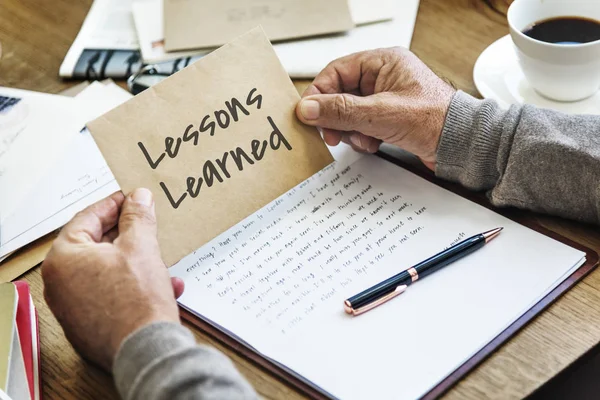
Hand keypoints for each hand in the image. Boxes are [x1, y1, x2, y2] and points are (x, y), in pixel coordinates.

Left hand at [42, 189, 183, 369]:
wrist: (145, 350)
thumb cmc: (136, 302)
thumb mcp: (141, 246)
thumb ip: (137, 217)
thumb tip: (138, 198)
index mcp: (63, 258)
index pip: (88, 217)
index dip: (116, 204)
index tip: (133, 198)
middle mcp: (60, 283)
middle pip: (96, 244)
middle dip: (128, 234)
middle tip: (147, 223)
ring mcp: (72, 305)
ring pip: (106, 269)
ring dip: (136, 260)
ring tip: (160, 257)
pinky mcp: (88, 323)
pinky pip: (110, 292)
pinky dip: (133, 284)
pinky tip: (162, 285)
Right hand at [295, 47, 455, 169]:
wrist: (461, 145)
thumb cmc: (434, 119)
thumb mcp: (380, 114)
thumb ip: (341, 110)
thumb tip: (308, 108)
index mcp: (382, 62)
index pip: (337, 72)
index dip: (320, 93)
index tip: (309, 114)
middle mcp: (383, 77)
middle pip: (340, 94)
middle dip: (336, 117)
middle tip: (332, 134)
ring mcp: (385, 99)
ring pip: (349, 113)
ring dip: (350, 130)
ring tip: (364, 139)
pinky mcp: (388, 118)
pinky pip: (361, 125)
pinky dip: (362, 137)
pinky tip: (373, 144)